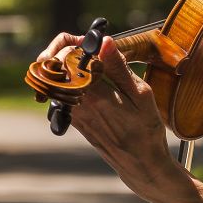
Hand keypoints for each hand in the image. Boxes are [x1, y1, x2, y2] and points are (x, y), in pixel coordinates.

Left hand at [37, 34, 178, 195]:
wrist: (139, 163)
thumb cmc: (146, 128)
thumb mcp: (141, 94)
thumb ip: (119, 67)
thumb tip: (105, 41)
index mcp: (96, 95)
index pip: (72, 59)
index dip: (80, 43)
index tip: (94, 40)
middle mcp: (79, 105)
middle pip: (57, 67)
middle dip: (64, 49)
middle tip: (85, 43)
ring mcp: (73, 113)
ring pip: (56, 80)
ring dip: (66, 64)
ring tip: (87, 58)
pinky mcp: (74, 120)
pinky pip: (61, 92)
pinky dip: (69, 79)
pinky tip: (87, 76)